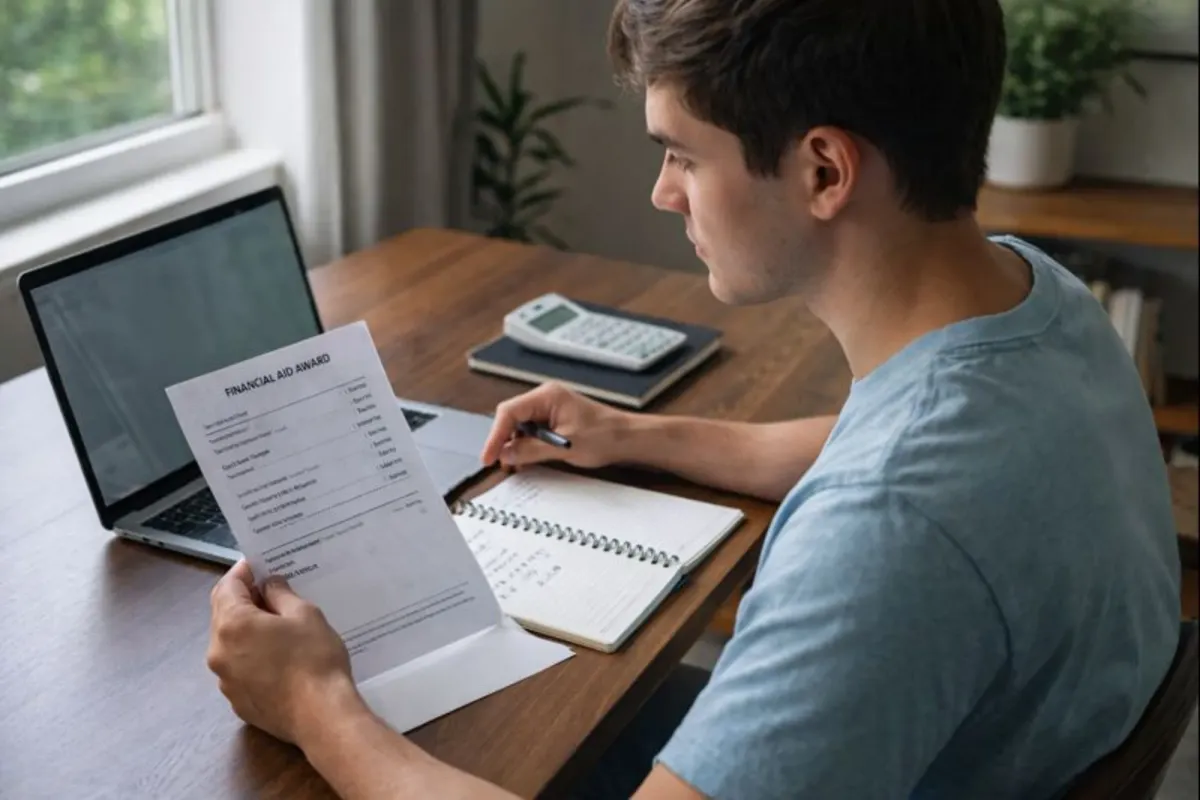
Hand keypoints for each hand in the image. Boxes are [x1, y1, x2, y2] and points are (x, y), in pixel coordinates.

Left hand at [207, 561, 362, 745]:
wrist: (321, 716)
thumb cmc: (314, 658)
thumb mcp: (305, 614)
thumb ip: (281, 595)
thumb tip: (268, 586)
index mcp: (232, 624)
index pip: (228, 587)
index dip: (243, 572)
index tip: (258, 564)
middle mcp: (218, 652)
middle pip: (223, 615)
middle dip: (244, 600)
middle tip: (271, 591)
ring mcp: (225, 681)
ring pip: (231, 645)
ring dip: (247, 631)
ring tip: (278, 626)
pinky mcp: (237, 702)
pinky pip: (239, 670)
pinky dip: (252, 657)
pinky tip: (279, 659)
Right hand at [481, 382, 631, 469]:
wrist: (629, 438)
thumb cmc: (605, 436)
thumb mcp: (565, 447)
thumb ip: (532, 449)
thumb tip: (505, 453)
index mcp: (547, 396)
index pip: (509, 412)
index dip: (495, 435)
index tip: (489, 456)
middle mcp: (546, 398)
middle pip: (512, 418)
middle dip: (504, 440)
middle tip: (498, 463)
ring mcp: (551, 408)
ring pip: (521, 426)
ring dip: (516, 445)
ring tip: (515, 464)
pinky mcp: (556, 419)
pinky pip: (533, 431)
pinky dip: (528, 445)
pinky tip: (528, 459)